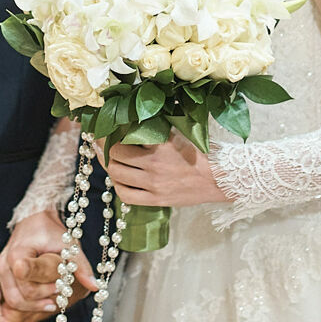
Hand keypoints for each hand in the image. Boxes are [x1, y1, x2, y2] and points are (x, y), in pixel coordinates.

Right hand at [0, 210, 96, 321]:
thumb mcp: (69, 245)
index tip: (60, 294)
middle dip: (33, 305)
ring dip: (2, 316)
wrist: (35, 217)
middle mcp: (3, 264)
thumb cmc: (52, 231)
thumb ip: (79, 266)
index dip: (44, 294)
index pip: (27, 287)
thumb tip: (94, 286)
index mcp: (18, 255)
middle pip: (13, 297)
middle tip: (54, 305)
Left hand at [98, 130, 226, 207]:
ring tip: (108, 160)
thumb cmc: (200, 153)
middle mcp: (154, 164)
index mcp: (160, 144)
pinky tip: (118, 180)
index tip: (104, 129)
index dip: (110, 133)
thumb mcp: (178, 135)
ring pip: (117, 174)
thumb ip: (155, 129)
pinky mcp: (156, 200)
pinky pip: (126, 195)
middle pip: (116, 155)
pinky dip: (118, 186)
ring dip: (109, 166)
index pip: (124, 136)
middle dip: (105, 148)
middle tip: (101, 143)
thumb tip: (130, 121)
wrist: (218, 179)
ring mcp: (154, 184)